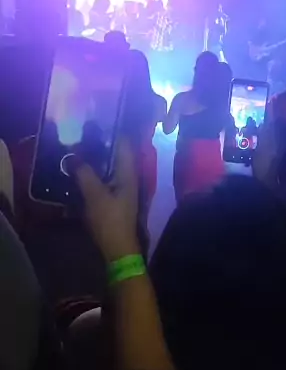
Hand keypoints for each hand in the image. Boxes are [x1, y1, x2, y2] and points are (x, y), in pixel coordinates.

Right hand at [74, 140, 139, 262]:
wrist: (118, 250)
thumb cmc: (110, 220)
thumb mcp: (95, 195)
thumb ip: (84, 173)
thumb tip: (72, 155)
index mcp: (129, 173)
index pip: (124, 144)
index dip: (113, 131)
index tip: (97, 120)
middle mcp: (128, 177)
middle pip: (117, 154)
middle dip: (101, 143)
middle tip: (82, 132)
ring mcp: (123, 189)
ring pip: (110, 167)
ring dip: (97, 158)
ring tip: (78, 147)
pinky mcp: (114, 199)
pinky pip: (105, 179)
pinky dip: (95, 172)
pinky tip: (81, 171)